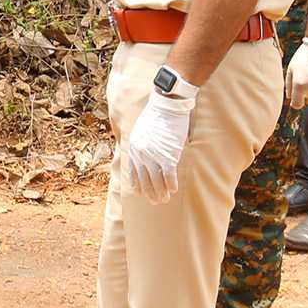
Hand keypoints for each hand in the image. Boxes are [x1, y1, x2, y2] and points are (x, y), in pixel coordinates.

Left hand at [121, 76, 196, 202]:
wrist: (166, 105)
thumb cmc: (158, 116)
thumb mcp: (143, 131)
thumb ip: (143, 144)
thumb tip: (148, 154)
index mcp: (135, 148)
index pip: (133, 172)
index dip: (137, 184)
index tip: (139, 194)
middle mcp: (141, 154)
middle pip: (144, 179)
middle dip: (150, 193)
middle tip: (156, 202)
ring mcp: (154, 155)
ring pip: (156, 180)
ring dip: (160, 192)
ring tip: (164, 200)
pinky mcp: (168, 154)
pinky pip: (168, 174)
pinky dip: (170, 184)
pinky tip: (173, 190)